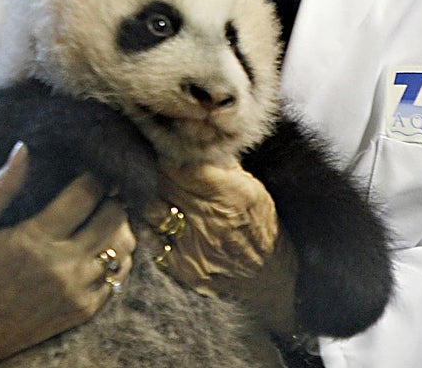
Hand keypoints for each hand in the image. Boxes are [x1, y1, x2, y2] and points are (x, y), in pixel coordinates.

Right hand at [0, 142, 135, 367]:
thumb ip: (2, 186)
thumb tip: (23, 148)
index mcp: (36, 239)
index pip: (87, 193)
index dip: (93, 176)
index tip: (88, 173)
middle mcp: (62, 266)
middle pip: (114, 216)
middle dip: (111, 198)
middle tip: (100, 193)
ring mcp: (76, 291)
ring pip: (124, 246)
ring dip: (119, 227)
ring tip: (104, 217)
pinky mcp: (83, 310)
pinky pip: (119, 276)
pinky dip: (117, 257)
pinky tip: (102, 247)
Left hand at [146, 162, 296, 332]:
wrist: (268, 279)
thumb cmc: (261, 226)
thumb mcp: (253, 188)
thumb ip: (224, 165)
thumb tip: (199, 142)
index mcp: (231, 193)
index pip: (183, 164)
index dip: (173, 154)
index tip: (172, 151)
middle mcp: (211, 219)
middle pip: (166, 182)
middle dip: (165, 172)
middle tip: (170, 170)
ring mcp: (194, 247)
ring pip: (154, 209)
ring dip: (159, 200)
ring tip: (171, 200)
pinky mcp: (183, 268)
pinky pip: (153, 239)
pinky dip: (156, 230)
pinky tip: (169, 225)